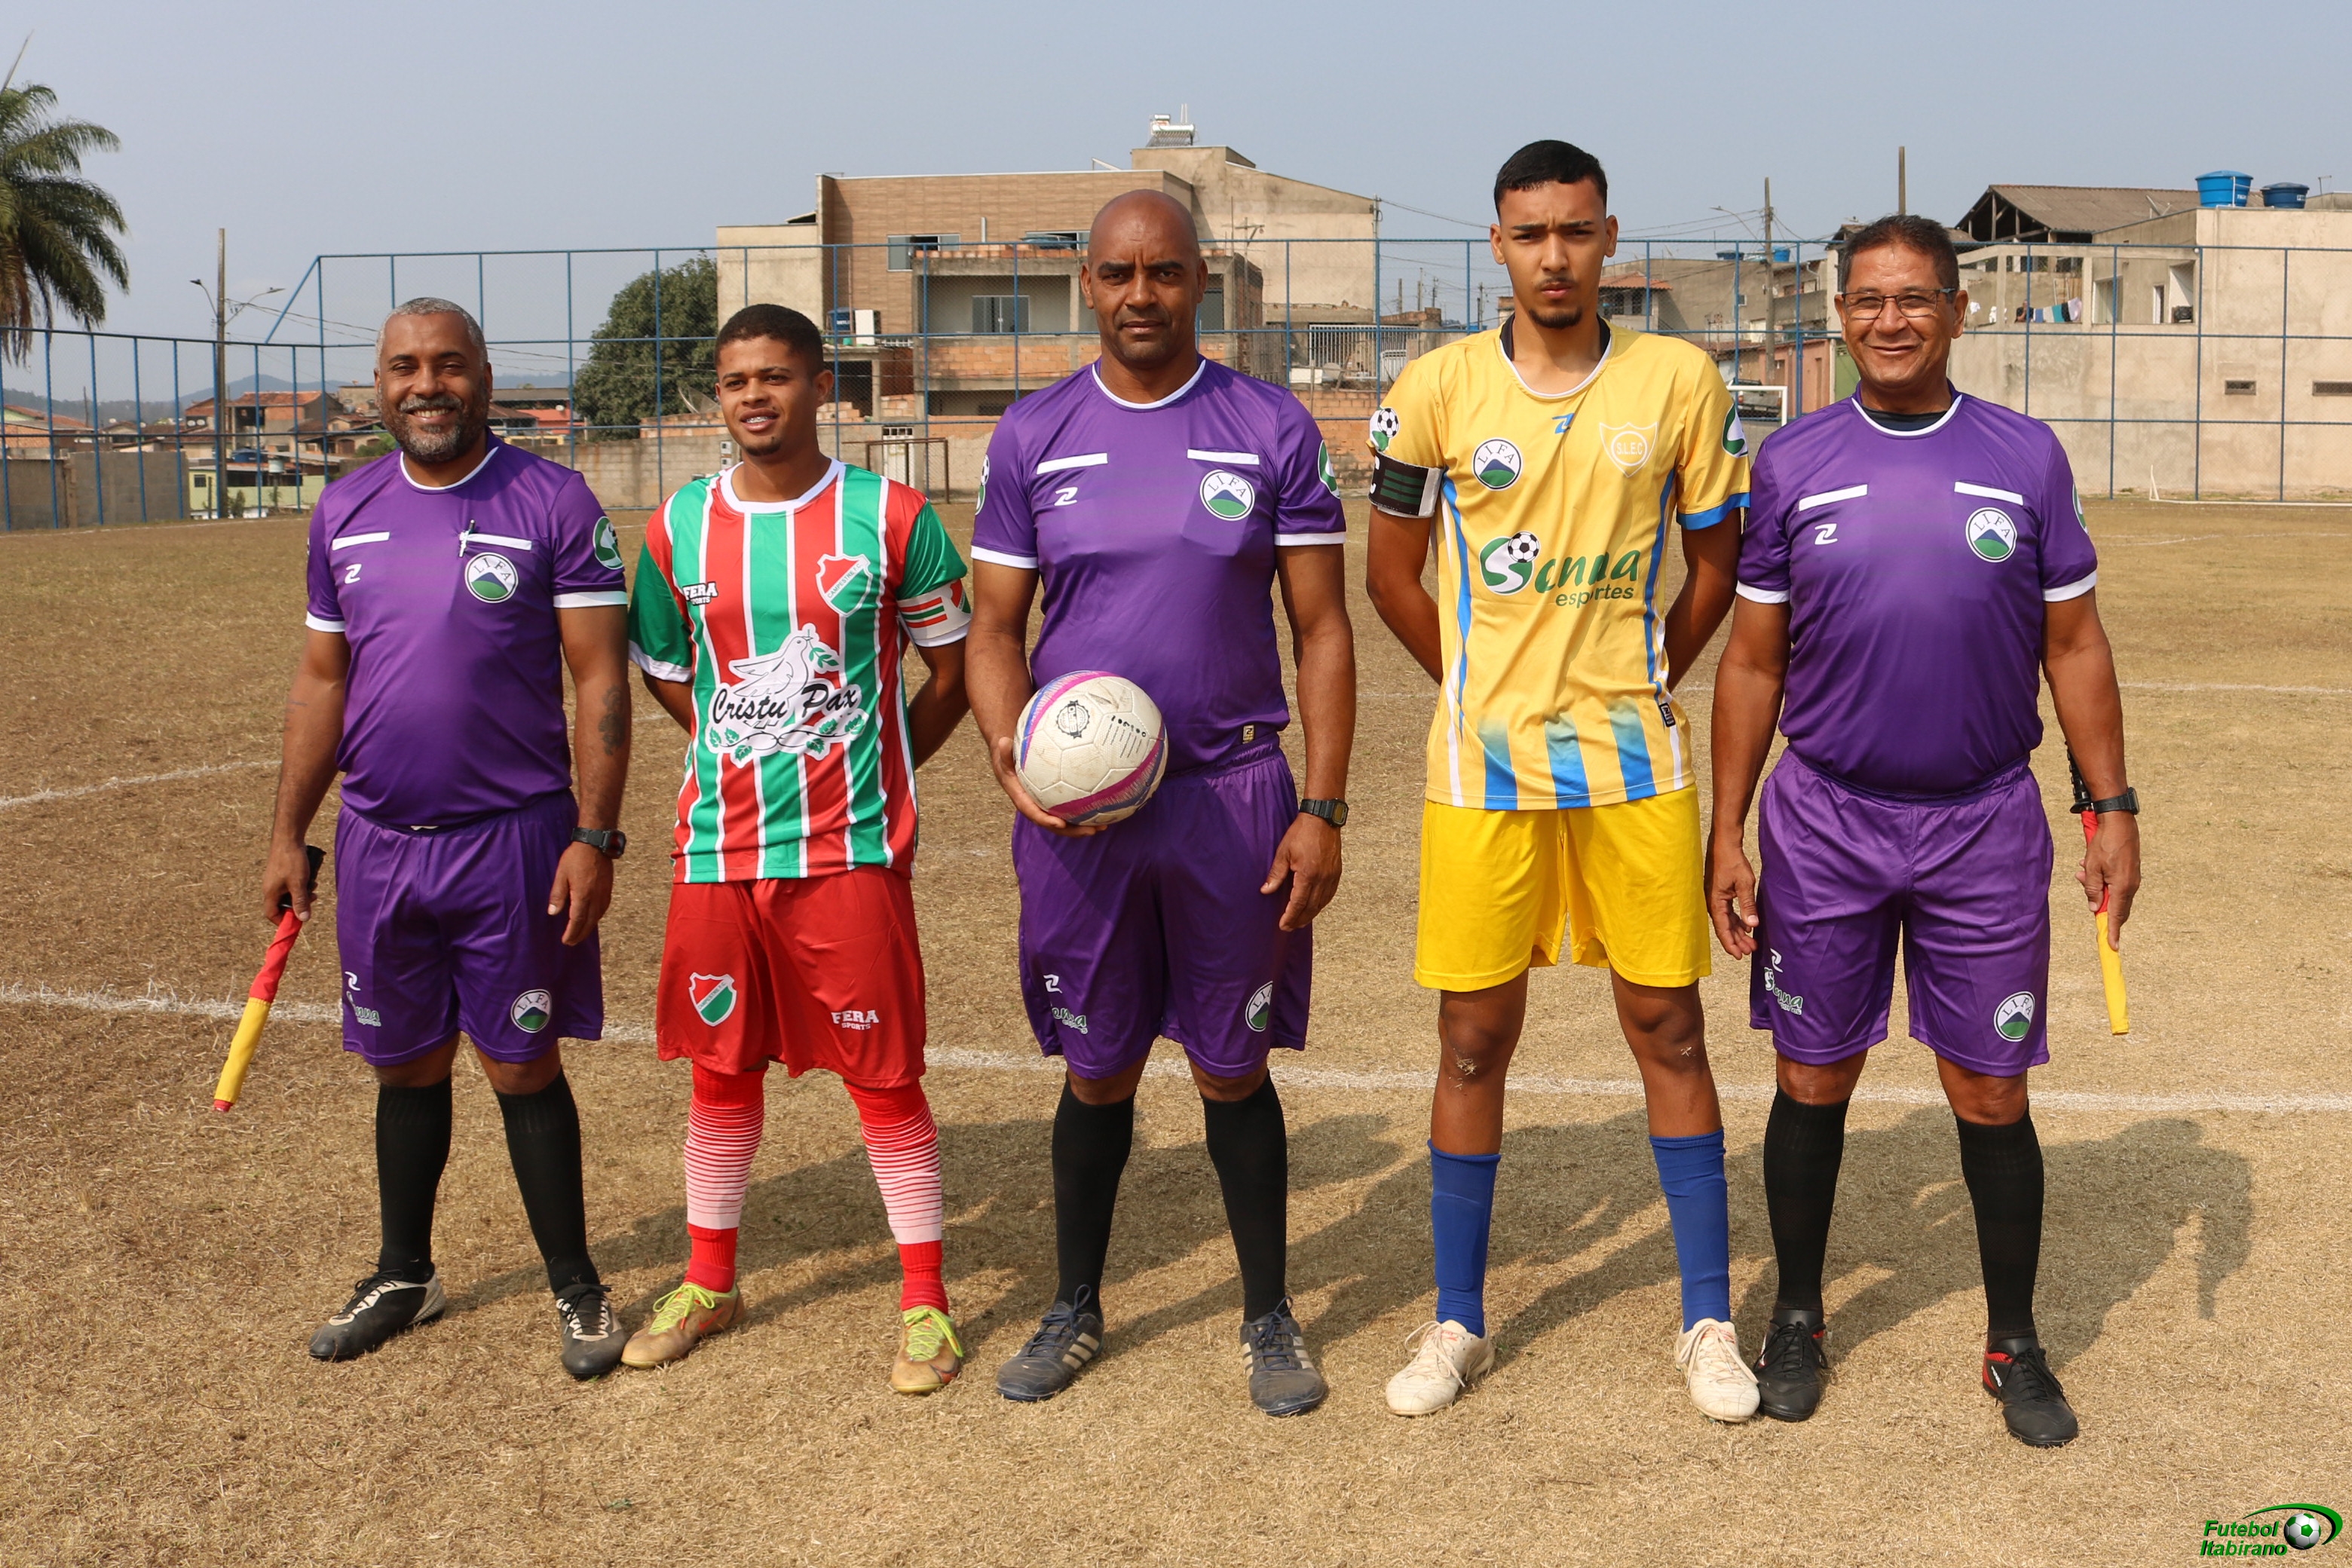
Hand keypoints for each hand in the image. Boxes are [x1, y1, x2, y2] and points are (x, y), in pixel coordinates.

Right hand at [260, 838, 316, 923]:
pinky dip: (301, 884)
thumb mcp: (299, 884)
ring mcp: (276, 879)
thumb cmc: (292, 861)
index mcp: (270, 893)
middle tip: (312, 899)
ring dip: (302, 893)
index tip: (298, 920)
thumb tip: (304, 919)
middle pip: (283, 904)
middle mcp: (270, 887)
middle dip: (298, 904)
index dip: (283, 920)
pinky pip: (291, 884)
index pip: (271, 914)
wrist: (289, 837)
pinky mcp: (282, 872)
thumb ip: (301, 902)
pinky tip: (311, 879)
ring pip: (289, 893)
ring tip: (313, 887)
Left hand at [546, 841, 614, 945]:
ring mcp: (604, 894)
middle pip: (589, 923)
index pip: (577, 920)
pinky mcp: (608, 890)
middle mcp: (595, 898)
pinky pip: (603, 909)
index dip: (571, 933)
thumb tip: (553, 913)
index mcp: (583, 895)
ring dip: (589, 928)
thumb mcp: (561, 875)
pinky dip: (597, 918)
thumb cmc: (576, 858)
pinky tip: (593, 918)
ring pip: (597, 917)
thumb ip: (558, 895)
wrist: (596, 844)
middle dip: (580, 934)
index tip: (566, 941)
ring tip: (581, 934)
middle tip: (572, 942)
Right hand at [989, 734, 1103, 837]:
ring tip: (1103, 826)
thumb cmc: (1008, 756)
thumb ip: (1004, 751)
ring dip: (1083, 826)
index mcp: (1023, 799)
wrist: (1011, 760)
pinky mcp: (1055, 801)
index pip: (1034, 813)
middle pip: (1055, 824)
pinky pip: (1070, 809)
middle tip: (1091, 830)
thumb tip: (1004, 741)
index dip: (1046, 820)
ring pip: (1066, 821)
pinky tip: (1104, 809)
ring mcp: (1046, 805)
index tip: (1060, 823)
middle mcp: (1036, 807)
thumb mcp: (1004, 753)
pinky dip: (1085, 812)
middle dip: (1073, 830)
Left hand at [1262, 813, 1341, 931]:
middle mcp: (1322, 878)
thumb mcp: (1283, 852)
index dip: (1290, 916)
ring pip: (1321, 903)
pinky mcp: (1336, 873)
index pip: (1298, 903)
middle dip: (1299, 920)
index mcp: (1308, 874)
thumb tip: (1266, 890)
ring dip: (1310, 915)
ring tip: (1300, 922)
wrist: (1322, 819)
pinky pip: (1329, 895)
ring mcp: (1332, 876)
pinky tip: (1314, 907)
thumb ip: (1276, 874)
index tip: (1283, 926)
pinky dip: (1321, 904)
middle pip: (1311, 907)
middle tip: (1289, 928)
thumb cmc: (1301, 833)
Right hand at [1706, 833, 1760, 958]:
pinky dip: (1737, 921)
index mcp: (1716, 903)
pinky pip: (1728, 913)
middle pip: (1725, 928)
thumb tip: (1752, 924)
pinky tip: (1747, 925)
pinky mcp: (1720, 895)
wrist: (1724, 846)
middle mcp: (1713, 904)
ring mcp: (1715, 900)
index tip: (1740, 955)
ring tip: (1751, 942)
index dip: (1731, 944)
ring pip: (1727, 922)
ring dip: (1738, 932)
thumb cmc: (1732, 862)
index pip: (1723, 929)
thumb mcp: (1744, 884)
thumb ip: (1748, 905)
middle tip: (1751, 950)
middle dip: (1738, 941)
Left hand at [2080, 811, 2139, 947]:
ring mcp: (2133, 878)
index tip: (2111, 946)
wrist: (2119, 822)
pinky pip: (2116, 883)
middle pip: (2115, 907)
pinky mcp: (2131, 871)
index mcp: (2122, 888)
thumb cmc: (2104, 844)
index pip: (2116, 916)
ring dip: (2096, 887)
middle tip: (2085, 887)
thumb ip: (2092, 889)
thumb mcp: (2092, 868)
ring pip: (2113, 893)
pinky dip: (2102, 879)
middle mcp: (2131, 886)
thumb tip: (2094, 908)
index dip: (2112, 931)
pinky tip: (2089, 867)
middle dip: (2098, 903)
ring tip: (2082, 873)